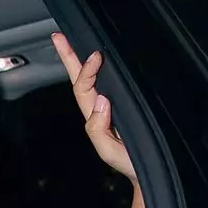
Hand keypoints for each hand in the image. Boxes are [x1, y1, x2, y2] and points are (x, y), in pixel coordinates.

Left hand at [53, 32, 135, 182]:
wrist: (149, 171)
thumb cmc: (128, 161)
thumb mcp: (108, 151)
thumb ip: (99, 129)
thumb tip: (102, 100)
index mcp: (95, 115)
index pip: (84, 88)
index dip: (86, 71)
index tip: (96, 56)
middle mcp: (100, 106)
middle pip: (81, 78)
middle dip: (69, 56)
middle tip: (58, 36)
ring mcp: (113, 104)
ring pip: (95, 79)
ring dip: (83, 59)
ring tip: (73, 38)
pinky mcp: (128, 103)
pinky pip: (115, 83)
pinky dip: (107, 68)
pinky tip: (105, 55)